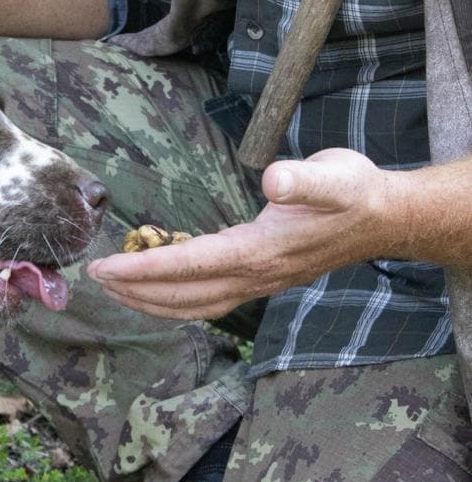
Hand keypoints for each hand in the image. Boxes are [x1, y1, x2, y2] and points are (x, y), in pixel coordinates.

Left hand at [87, 149, 398, 320]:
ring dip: (152, 302)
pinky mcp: (264, 280)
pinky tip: (162, 290)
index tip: (105, 268)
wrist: (386, 219)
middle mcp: (256, 275)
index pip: (188, 266)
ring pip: (195, 306)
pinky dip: (178, 300)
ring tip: (117, 291)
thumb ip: (303, 179)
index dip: (143, 270)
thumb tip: (274, 181)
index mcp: (260, 251)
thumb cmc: (356, 192)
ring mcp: (261, 283)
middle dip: (135, 292)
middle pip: (183, 296)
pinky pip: (210, 301)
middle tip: (94, 280)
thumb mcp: (334, 175)